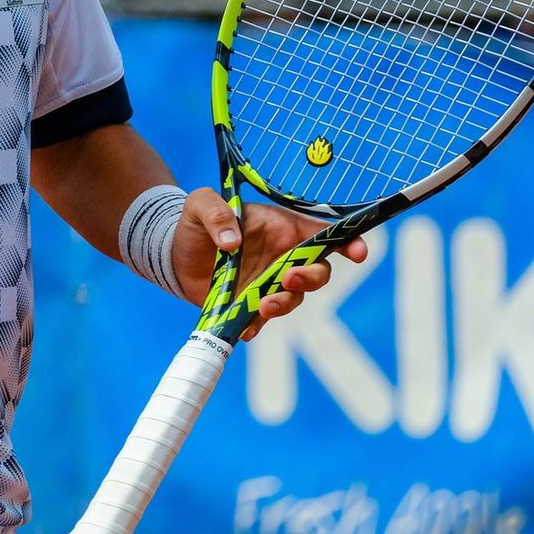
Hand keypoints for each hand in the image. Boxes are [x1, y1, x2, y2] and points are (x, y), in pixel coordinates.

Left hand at [170, 187, 368, 340]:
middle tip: (288, 277)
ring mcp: (269, 283)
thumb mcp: (199, 206)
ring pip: (293, 298)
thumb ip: (215, 213)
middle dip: (311, 278)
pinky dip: (256, 325)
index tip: (359, 253)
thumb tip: (232, 241)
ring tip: (262, 306)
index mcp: (280, 227)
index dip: (347, 241)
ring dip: (284, 304)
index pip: (322, 233)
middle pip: (318, 271)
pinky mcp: (251, 305)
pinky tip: (244, 328)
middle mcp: (282, 257)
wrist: (174, 254)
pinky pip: (263, 320)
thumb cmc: (194, 223)